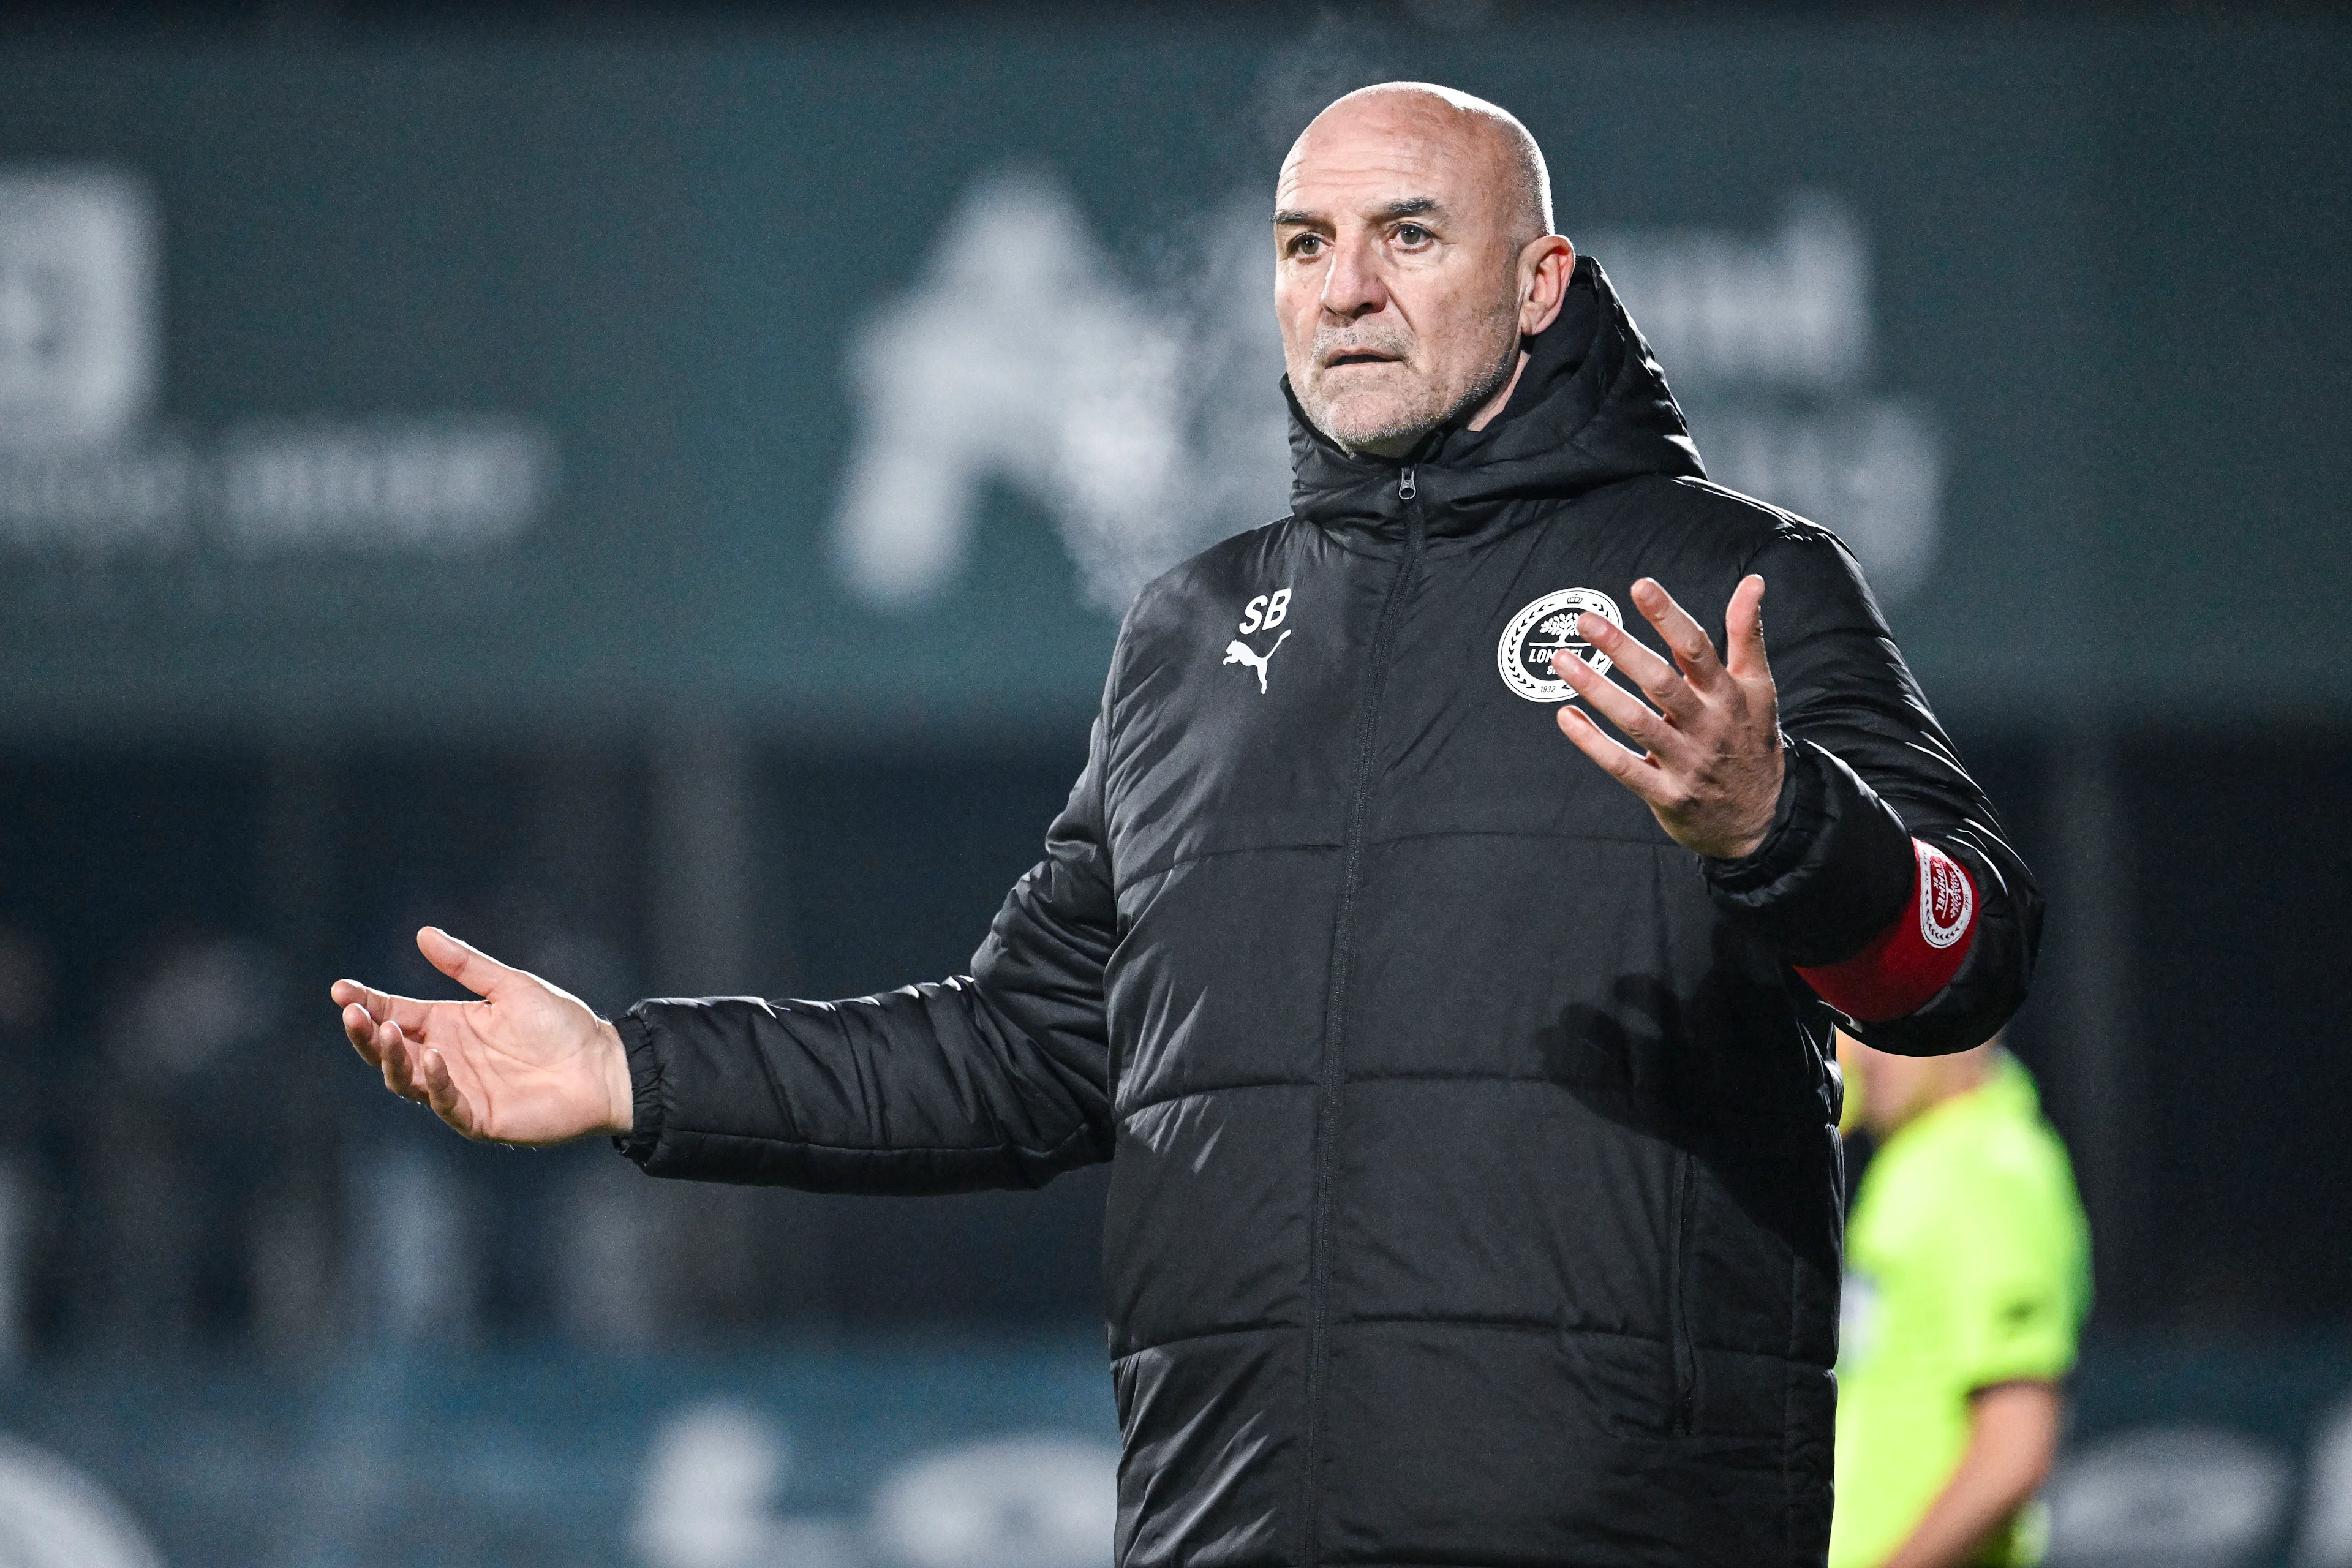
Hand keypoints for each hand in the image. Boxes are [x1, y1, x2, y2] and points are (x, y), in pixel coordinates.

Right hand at [332, 927, 632, 1144]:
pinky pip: (445, 1104)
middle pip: (390, 1050)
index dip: (367, 1003)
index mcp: (449, 1024)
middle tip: (353, 1013)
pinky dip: (434, 1083)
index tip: (340, 989)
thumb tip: (422, 933)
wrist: (603, 1066)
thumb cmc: (561, 1026)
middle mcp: (445, 1058)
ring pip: (406, 1079)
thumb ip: (467, 966)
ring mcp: (457, 1090)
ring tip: (386, 1031)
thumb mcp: (511, 987)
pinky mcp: (477, 1118)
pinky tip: (432, 1058)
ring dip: (391, 1057)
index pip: (396, 1013)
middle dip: (366, 1033)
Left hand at [1551, 574, 1783, 859]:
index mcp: (1728, 695)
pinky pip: (1623, 766)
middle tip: (1587, 621)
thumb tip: (1752, 582)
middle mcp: (1707, 726)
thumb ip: (1747, 633)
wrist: (1761, 818)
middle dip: (1623, 649)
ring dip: (1597, 689)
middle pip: (1661, 682)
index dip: (1669, 617)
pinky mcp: (1666, 794)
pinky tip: (1567, 716)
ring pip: (1636, 721)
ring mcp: (1685, 762)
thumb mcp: (1759, 687)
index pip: (1696, 649)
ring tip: (1563, 660)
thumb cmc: (1750, 740)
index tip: (1641, 586)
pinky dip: (1593, 743)